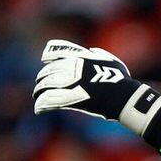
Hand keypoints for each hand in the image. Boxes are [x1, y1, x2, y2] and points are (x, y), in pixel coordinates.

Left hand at [32, 39, 160, 138]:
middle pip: (48, 70)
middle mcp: (72, 67)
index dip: (48, 55)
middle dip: (43, 77)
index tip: (44, 60)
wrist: (123, 96)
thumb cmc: (121, 80)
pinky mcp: (68, 97)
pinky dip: (41, 105)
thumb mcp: (112, 61)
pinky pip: (48, 100)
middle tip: (41, 85)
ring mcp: (70, 82)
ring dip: (39, 91)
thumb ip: (98, 55)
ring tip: (37, 97)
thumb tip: (92, 51)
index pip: (57, 50)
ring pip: (45, 84)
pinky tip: (38, 109)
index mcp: (80, 57)